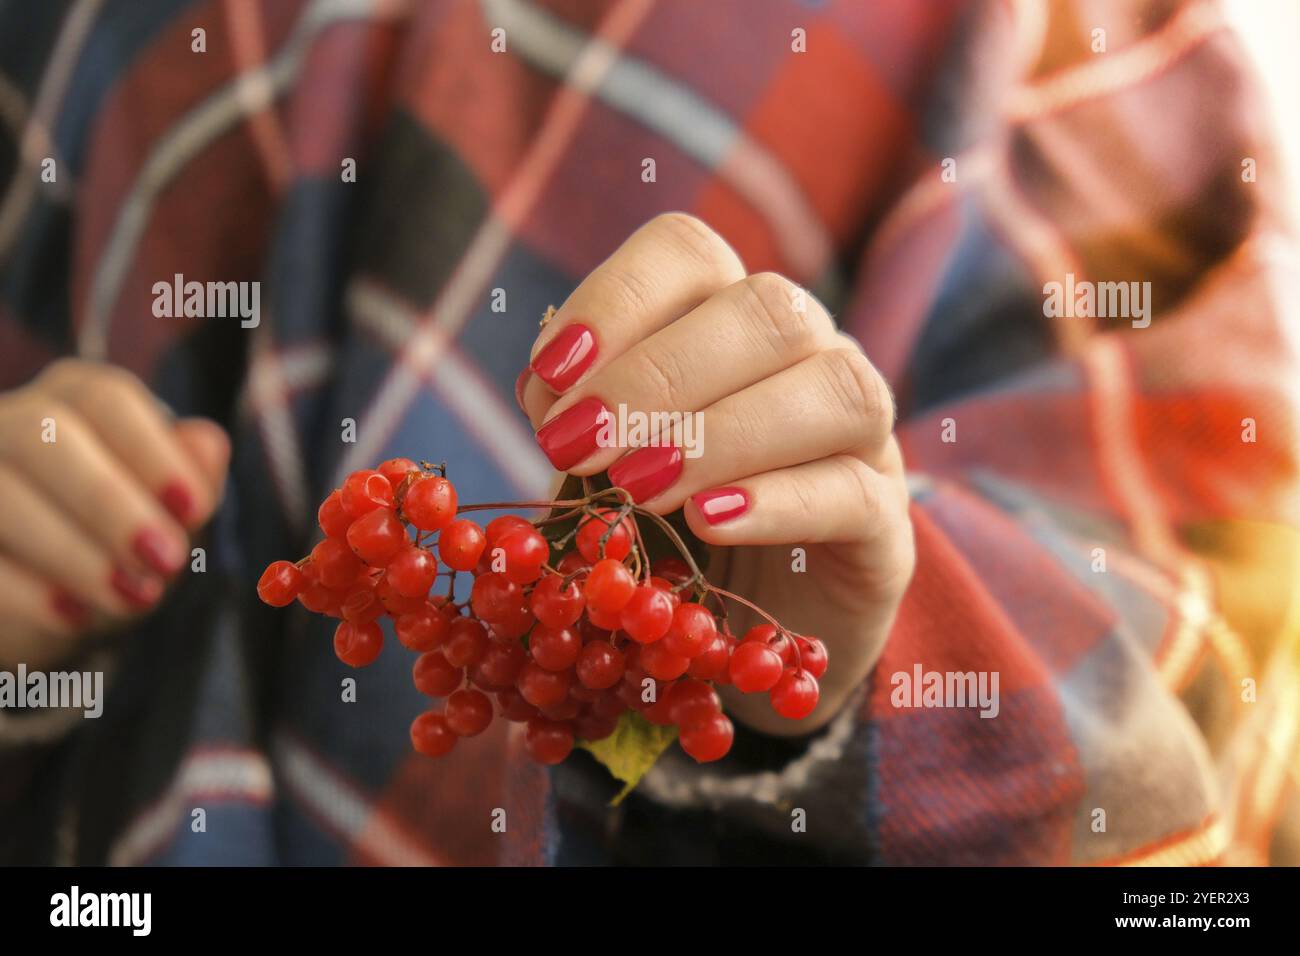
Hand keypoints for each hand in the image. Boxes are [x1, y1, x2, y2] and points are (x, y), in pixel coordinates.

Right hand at [0, 359, 229, 669]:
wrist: (51, 603)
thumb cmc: (120, 539)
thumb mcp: (166, 513)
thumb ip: (191, 478)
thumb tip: (208, 442)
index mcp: (73, 399)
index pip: (106, 398)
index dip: (153, 451)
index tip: (193, 510)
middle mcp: (9, 424)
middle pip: (42, 434)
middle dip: (108, 501)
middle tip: (165, 560)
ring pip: (1, 495)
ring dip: (72, 551)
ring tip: (132, 596)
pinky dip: (26, 592)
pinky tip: (74, 616)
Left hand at [518, 214, 913, 734]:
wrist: (742, 631)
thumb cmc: (665, 528)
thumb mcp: (604, 467)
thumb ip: (580, 422)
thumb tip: (549, 390)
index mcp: (728, 316)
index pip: (688, 252)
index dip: (616, 300)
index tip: (551, 376)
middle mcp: (808, 352)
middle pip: (765, 309)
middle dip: (656, 375)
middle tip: (579, 446)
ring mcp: (861, 433)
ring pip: (832, 388)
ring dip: (720, 434)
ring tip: (638, 490)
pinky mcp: (884, 521)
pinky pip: (853, 491)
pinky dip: (777, 501)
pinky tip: (709, 522)